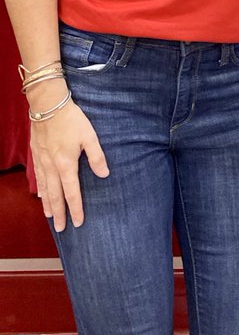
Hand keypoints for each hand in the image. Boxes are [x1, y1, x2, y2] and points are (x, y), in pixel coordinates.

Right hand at [30, 99, 108, 230]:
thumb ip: (97, 156)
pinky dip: (40, 190)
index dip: (76, 209)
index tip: (78, 223)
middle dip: (59, 214)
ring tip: (51, 217)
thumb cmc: (71, 119)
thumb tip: (104, 174)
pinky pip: (38, 178)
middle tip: (62, 229)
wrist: (48, 105)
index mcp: (66, 164)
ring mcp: (42, 162)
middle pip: (56, 196)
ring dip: (48, 205)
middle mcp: (52, 167)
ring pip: (45, 189)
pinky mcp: (37, 155)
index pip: (72, 193)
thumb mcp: (89, 136)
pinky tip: (41, 195)